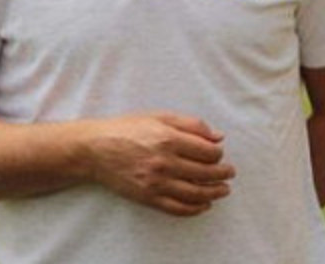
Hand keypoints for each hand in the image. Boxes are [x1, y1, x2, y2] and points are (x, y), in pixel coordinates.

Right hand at [83, 112, 235, 216]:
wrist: (95, 149)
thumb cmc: (127, 129)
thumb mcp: (159, 116)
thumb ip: (191, 125)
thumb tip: (218, 137)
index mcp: (168, 139)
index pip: (207, 152)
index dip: (218, 154)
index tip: (219, 154)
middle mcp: (164, 162)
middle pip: (206, 173)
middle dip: (223, 174)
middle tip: (230, 173)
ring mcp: (156, 182)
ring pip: (196, 193)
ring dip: (215, 193)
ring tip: (224, 190)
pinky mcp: (148, 197)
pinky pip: (178, 208)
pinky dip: (196, 209)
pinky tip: (204, 205)